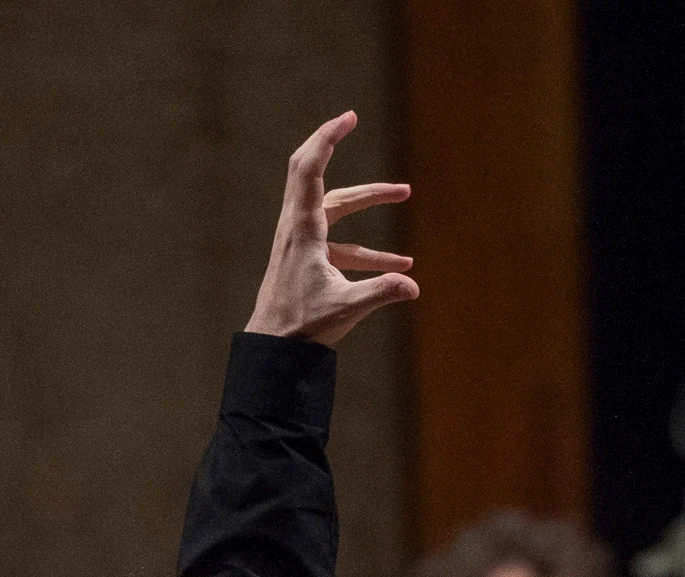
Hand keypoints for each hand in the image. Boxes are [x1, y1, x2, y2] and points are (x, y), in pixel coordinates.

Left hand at [245, 114, 416, 349]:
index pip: (310, 168)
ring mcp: (301, 243)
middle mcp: (298, 228)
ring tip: (404, 194)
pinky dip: (367, 249)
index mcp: (302, 229)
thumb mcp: (344, 309)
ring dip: (368, 200)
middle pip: (320, 177)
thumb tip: (413, 285)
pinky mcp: (307, 261)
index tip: (349, 117)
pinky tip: (398, 266)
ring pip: (336, 208)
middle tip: (356, 122)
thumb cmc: (300, 327)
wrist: (270, 350)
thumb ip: (380, 293)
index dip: (328, 137)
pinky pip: (340, 244)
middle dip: (345, 153)